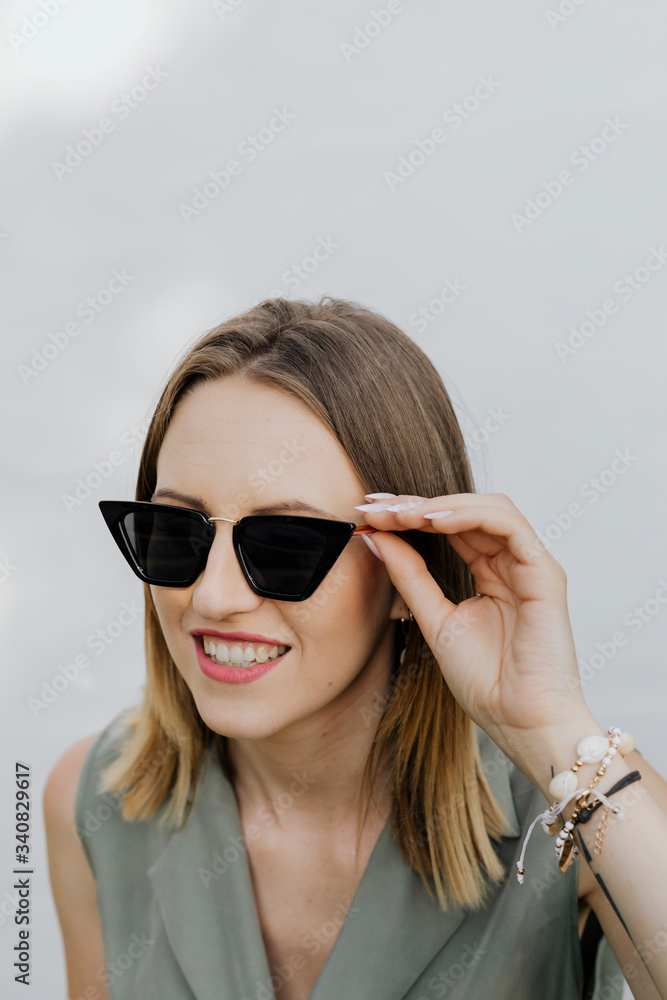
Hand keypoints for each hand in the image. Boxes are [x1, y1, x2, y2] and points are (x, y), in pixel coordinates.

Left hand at [356, 492, 593, 765]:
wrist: (520, 723)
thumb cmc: (486, 682)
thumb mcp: (434, 619)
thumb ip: (410, 577)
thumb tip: (377, 538)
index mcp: (490, 574)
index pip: (449, 527)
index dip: (409, 515)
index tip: (367, 514)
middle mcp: (512, 563)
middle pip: (465, 511)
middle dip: (416, 505)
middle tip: (374, 507)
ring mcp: (531, 565)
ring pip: (489, 508)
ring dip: (440, 504)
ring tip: (400, 514)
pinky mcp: (545, 572)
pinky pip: (509, 526)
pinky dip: (469, 515)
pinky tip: (432, 521)